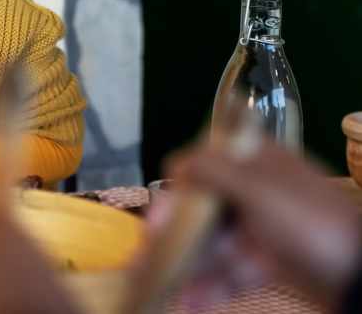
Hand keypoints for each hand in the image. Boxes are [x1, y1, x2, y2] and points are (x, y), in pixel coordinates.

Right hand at [157, 141, 361, 309]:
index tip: (160, 220)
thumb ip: (211, 171)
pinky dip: (214, 286)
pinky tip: (194, 304)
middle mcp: (253, 189)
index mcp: (253, 162)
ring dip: (192, 270)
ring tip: (174, 295)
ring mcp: (262, 226)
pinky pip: (231, 270)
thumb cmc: (307, 222)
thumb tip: (173, 165)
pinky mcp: (269, 260)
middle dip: (178, 240)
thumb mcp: (257, 188)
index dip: (177, 193)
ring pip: (214, 245)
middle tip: (154, 261)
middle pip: (202, 210)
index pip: (201, 167)